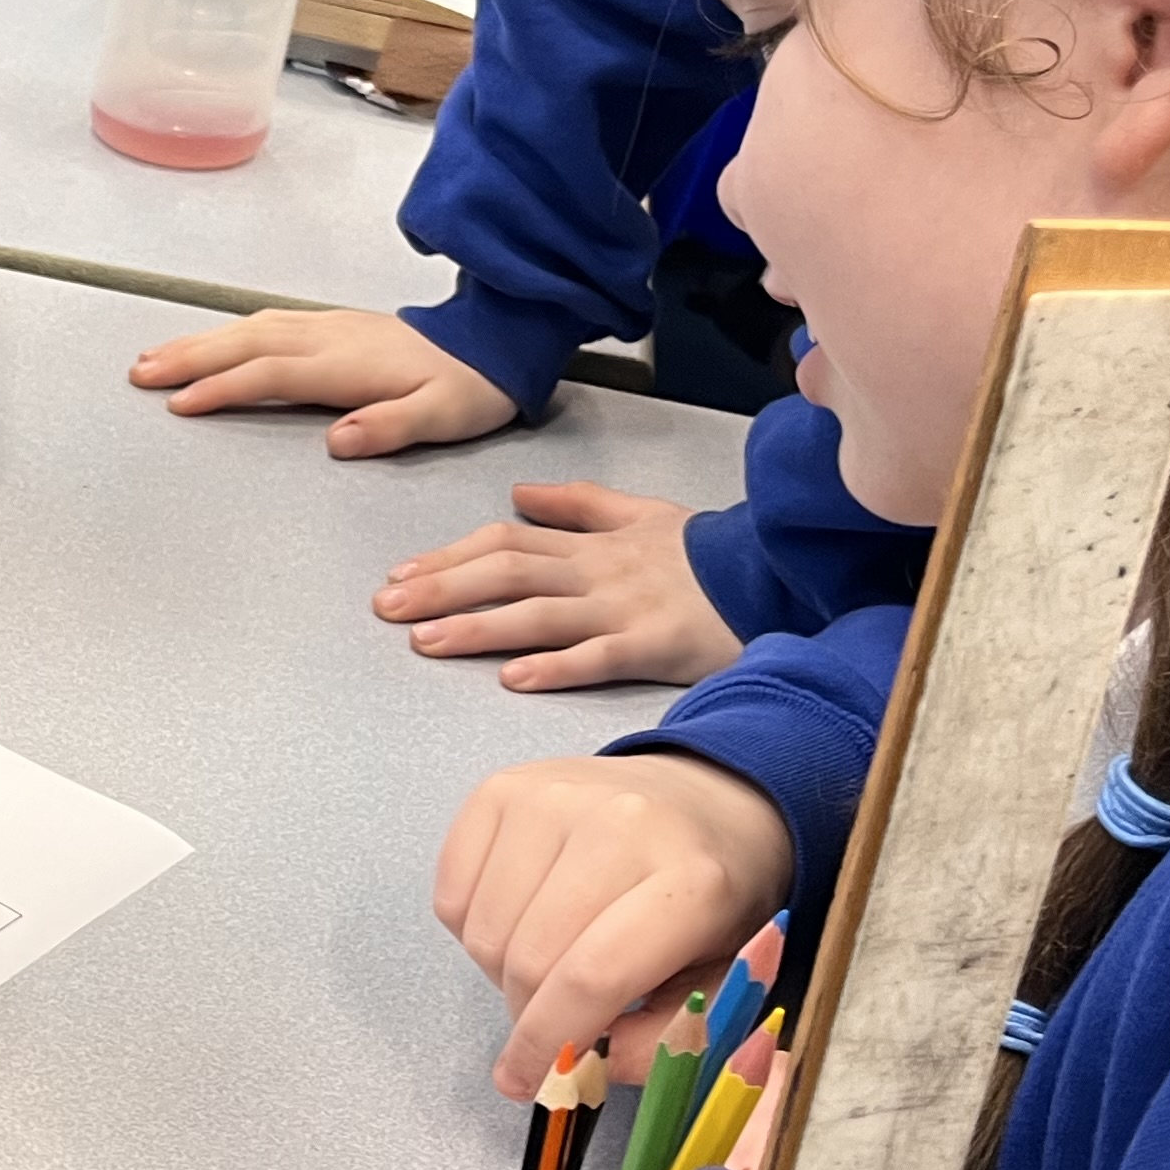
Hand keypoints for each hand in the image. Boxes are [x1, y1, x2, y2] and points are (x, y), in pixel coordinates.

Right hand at [128, 307, 520, 455]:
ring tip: (155, 357)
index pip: (270, 373)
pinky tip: (211, 340)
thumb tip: (338, 440)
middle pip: (245, 343)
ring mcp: (328, 327)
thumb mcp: (443, 418)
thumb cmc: (469, 388)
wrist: (496, 342)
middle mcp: (329, 338)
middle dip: (189, 357)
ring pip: (249, 328)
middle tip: (139, 372)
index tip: (180, 404)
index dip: (223, 388)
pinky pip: (266, 322)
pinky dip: (228, 331)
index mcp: (348, 364)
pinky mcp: (332, 325)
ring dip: (199, 341)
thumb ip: (389, 428)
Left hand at [376, 483, 742, 691]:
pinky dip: (556, 665)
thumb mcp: (643, 514)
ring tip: (425, 641)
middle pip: (508, 573)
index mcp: (591, 545)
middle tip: (386, 607)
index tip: (400, 573)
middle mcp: (597, 573)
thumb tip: (519, 492)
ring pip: (539, 614)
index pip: (507, 541)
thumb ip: (579, 504)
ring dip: (478, 627)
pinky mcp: (657, 645)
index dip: (450, 556)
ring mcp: (625, 608)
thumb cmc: (710, 554)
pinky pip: (600, 656)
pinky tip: (513, 677)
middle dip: (442, 588)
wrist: (783, 575)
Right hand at [435, 753, 791, 1099]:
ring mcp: (552, 797)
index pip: (591, 978)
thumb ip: (663, 1038)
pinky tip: (522, 918)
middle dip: (528, 1015)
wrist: (708, 799)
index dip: (549, 1044)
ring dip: (502, 972)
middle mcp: (617, 824)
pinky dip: (474, 929)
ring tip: (546, 961)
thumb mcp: (724, 979)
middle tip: (553, 1019)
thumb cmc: (718, 895)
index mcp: (692, 880)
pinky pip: (452, 892)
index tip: (526, 1083)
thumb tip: (583, 1068)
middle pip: (528, 958)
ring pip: (483, 931)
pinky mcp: (503, 787)